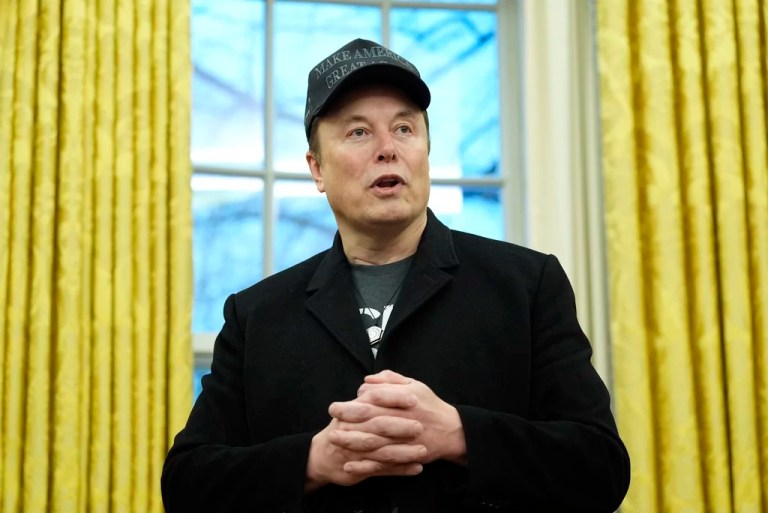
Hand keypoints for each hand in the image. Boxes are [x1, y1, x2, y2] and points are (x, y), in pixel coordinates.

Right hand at [305, 404, 425, 491]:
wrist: (321, 457)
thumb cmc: (342, 428)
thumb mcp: (351, 407)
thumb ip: (369, 393)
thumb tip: (380, 377)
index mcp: (353, 411)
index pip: (375, 400)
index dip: (394, 398)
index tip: (413, 398)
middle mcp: (353, 430)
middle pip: (378, 426)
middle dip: (400, 426)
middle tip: (420, 426)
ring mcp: (356, 452)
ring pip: (382, 452)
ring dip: (404, 452)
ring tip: (423, 451)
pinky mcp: (359, 470)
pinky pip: (382, 471)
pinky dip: (400, 470)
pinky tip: (417, 468)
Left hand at [338, 370, 467, 467]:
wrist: (452, 431)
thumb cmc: (431, 406)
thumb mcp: (415, 385)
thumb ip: (391, 380)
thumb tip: (367, 380)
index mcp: (405, 399)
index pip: (376, 397)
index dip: (355, 401)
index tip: (337, 404)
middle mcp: (404, 418)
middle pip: (372, 418)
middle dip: (348, 418)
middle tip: (331, 418)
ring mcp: (405, 439)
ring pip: (375, 441)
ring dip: (352, 441)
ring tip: (334, 438)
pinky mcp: (406, 456)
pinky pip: (383, 463)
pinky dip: (365, 465)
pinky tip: (350, 465)